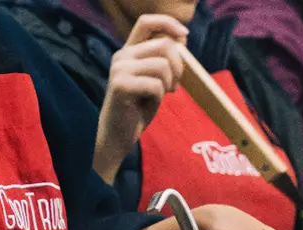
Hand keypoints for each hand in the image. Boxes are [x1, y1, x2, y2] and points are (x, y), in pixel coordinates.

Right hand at [93, 14, 186, 182]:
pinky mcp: (121, 86)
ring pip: (162, 65)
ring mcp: (119, 70)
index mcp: (129, 51)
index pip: (147, 22)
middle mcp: (121, 56)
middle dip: (178, 65)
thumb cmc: (137, 109)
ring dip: (169, 83)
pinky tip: (148, 104)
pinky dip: (159, 96)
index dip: (168, 23)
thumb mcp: (154, 79)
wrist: (117, 136)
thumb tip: (182, 38)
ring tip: (161, 95)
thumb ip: (164, 58)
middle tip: (174, 85)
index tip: (185, 36)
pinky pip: (155, 84)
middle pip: (164, 45)